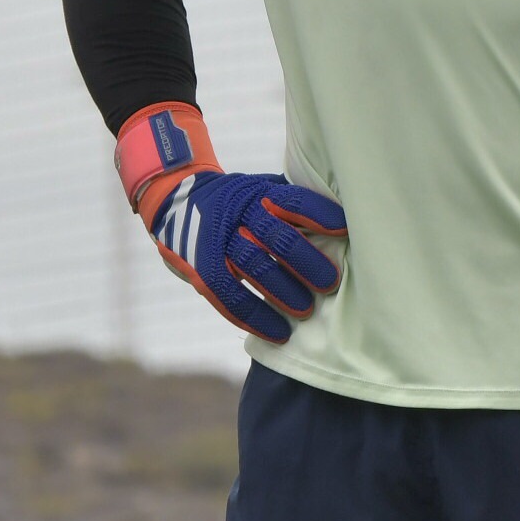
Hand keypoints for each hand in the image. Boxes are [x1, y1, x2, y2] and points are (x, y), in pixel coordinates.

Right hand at [143, 172, 345, 343]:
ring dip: (282, 291)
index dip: (319, 215)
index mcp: (259, 193)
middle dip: (305, 261)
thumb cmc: (236, 201)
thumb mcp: (259, 188)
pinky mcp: (202, 268)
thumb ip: (290, 202)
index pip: (292, 201)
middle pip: (275, 237)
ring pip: (253, 266)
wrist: (174, 200)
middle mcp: (238, 214)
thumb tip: (344, 220)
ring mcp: (218, 241)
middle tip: (329, 283)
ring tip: (307, 311)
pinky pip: (228, 295)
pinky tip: (277, 332)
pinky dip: (253, 316)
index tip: (344, 231)